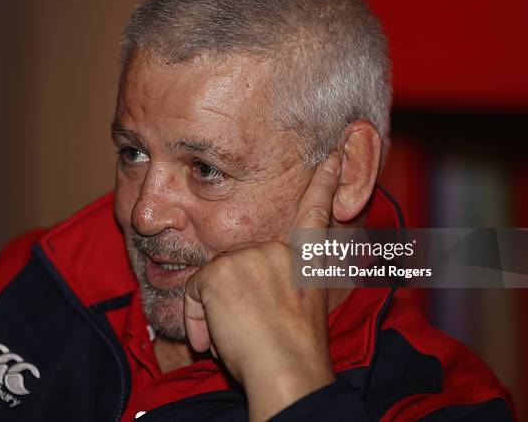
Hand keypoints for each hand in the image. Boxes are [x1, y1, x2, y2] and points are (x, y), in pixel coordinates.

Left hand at [184, 152, 340, 420]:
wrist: (286, 372)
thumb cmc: (296, 352)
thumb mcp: (302, 308)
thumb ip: (291, 282)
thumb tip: (277, 272)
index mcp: (305, 261)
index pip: (316, 213)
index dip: (327, 183)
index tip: (335, 155)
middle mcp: (279, 251)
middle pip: (238, 263)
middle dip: (230, 297)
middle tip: (247, 329)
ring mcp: (249, 256)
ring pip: (213, 279)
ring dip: (215, 312)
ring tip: (234, 339)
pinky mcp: (220, 269)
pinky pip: (193, 293)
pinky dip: (196, 319)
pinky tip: (214, 339)